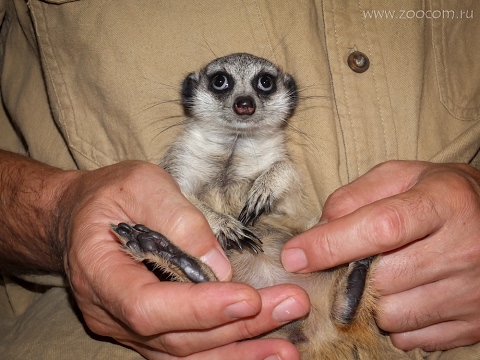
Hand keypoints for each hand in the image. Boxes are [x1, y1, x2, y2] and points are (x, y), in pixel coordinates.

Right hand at [62, 161, 309, 358]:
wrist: (80, 217)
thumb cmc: (108, 196)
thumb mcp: (140, 185)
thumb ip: (177, 218)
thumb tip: (218, 265)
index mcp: (98, 272)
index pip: (148, 306)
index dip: (198, 308)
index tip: (248, 297)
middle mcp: (110, 313)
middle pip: (177, 336)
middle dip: (237, 325)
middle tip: (290, 305)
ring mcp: (127, 329)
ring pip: (184, 355)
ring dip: (238, 351)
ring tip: (286, 349)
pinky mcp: (146, 331)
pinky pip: (185, 353)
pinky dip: (224, 354)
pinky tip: (259, 352)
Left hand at [281, 160, 479, 350]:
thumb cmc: (438, 194)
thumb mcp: (399, 177)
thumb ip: (354, 196)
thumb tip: (318, 230)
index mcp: (443, 202)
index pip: (379, 227)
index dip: (330, 244)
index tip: (294, 256)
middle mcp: (465, 248)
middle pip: (382, 278)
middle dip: (349, 275)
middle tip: (348, 262)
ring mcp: (472, 291)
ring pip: (393, 315)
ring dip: (372, 300)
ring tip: (385, 275)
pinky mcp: (474, 322)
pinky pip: (412, 338)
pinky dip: (397, 322)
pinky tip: (405, 295)